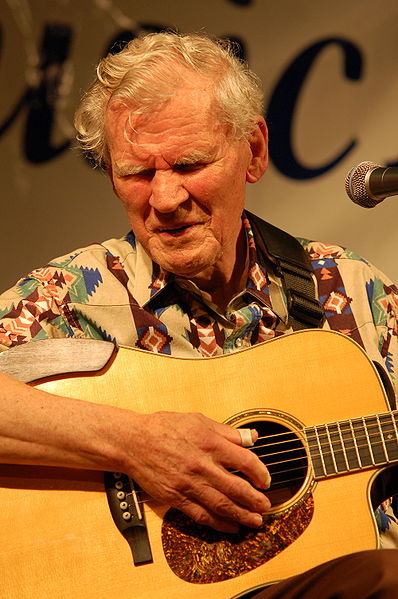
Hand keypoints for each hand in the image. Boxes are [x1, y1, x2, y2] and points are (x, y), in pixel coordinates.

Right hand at [121, 411, 270, 532]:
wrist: (133, 442)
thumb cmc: (165, 427)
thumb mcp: (199, 420)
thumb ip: (228, 431)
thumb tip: (252, 436)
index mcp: (210, 443)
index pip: (246, 461)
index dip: (260, 473)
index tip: (265, 480)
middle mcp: (202, 466)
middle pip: (237, 488)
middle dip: (255, 500)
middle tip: (266, 506)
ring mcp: (189, 484)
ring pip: (222, 505)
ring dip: (242, 515)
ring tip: (255, 521)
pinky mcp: (176, 498)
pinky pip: (201, 515)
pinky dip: (218, 524)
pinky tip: (230, 526)